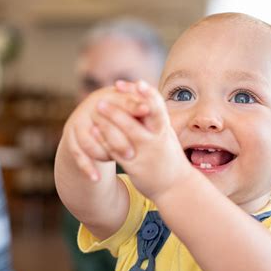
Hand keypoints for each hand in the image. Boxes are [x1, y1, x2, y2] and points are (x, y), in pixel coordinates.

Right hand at [62, 82, 149, 180]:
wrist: (91, 123)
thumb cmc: (121, 115)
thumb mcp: (129, 110)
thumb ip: (138, 109)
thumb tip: (151, 108)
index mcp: (109, 96)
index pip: (121, 101)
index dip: (134, 107)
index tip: (146, 112)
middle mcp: (90, 107)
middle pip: (103, 123)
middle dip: (118, 139)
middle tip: (132, 154)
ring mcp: (78, 123)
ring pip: (89, 141)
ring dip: (103, 153)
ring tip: (115, 163)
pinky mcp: (71, 139)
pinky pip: (78, 155)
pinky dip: (87, 168)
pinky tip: (96, 179)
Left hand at [92, 80, 192, 199]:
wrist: (176, 187)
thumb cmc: (168, 157)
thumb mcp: (167, 135)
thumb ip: (157, 118)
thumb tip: (149, 96)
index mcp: (165, 130)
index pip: (158, 107)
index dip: (148, 93)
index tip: (137, 82)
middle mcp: (157, 140)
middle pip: (140, 118)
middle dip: (125, 103)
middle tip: (110, 91)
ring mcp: (146, 154)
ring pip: (126, 133)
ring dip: (109, 119)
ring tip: (96, 108)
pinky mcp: (135, 167)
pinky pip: (117, 151)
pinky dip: (105, 139)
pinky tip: (94, 131)